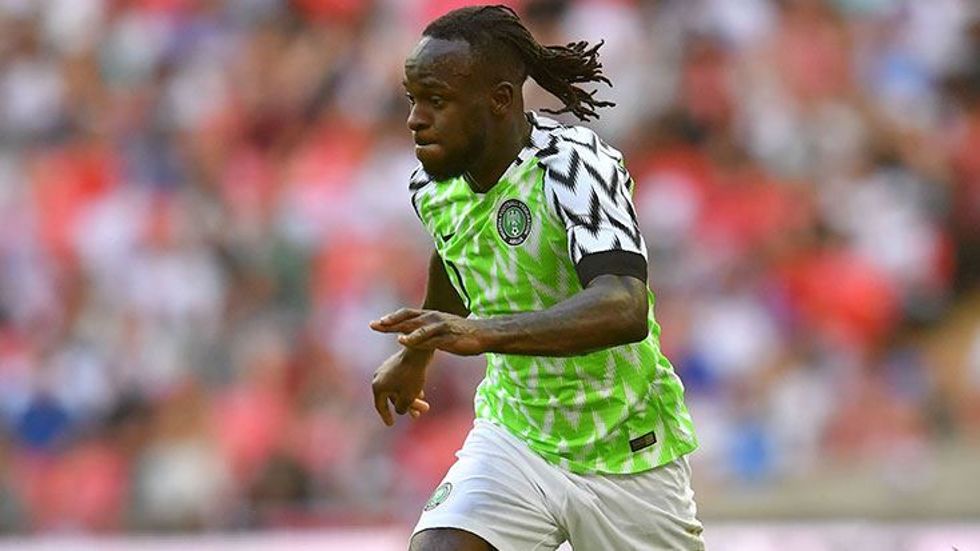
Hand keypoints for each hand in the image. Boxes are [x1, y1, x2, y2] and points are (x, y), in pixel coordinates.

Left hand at [370, 308, 484, 355]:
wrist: (483, 334)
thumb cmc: (460, 333)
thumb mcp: (439, 330)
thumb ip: (424, 332)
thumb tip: (409, 336)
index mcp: (430, 317)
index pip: (407, 315)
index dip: (391, 318)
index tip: (376, 323)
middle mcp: (433, 319)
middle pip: (408, 319)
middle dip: (390, 322)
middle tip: (374, 325)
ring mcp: (441, 328)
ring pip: (419, 328)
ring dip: (404, 330)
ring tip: (390, 332)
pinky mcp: (449, 338)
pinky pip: (431, 340)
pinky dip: (418, 341)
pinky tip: (408, 343)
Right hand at [371, 348, 431, 425]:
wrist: (417, 351)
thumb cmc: (411, 376)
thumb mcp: (407, 397)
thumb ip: (401, 408)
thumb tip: (400, 410)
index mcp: (377, 386)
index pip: (380, 405)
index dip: (386, 416)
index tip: (391, 424)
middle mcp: (379, 377)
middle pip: (392, 397)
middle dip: (407, 407)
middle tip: (417, 416)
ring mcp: (387, 369)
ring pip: (399, 388)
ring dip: (410, 398)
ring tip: (424, 406)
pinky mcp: (396, 363)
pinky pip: (401, 380)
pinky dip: (409, 388)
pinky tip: (421, 393)